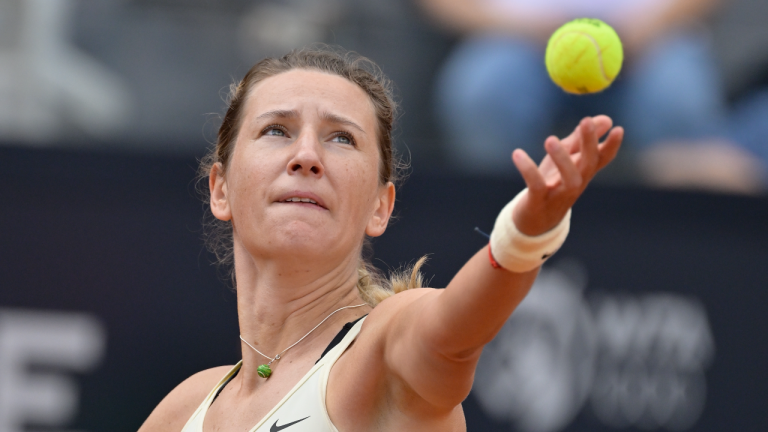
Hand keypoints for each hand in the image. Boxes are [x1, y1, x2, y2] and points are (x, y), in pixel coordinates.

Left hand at [511, 116, 623, 235]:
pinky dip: (528, 169)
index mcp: (582, 172)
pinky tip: (517, 153)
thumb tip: (605, 119)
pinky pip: (536, 185)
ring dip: (562, 158)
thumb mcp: (565, 160)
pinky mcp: (538, 201)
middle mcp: (575, 183)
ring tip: (550, 139)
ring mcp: (558, 194)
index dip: (612, 146)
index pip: (602, 159)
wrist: (533, 221)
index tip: (618, 128)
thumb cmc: (551, 185)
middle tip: (586, 121)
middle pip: (589, 164)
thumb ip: (579, 139)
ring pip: (570, 178)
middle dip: (589, 143)